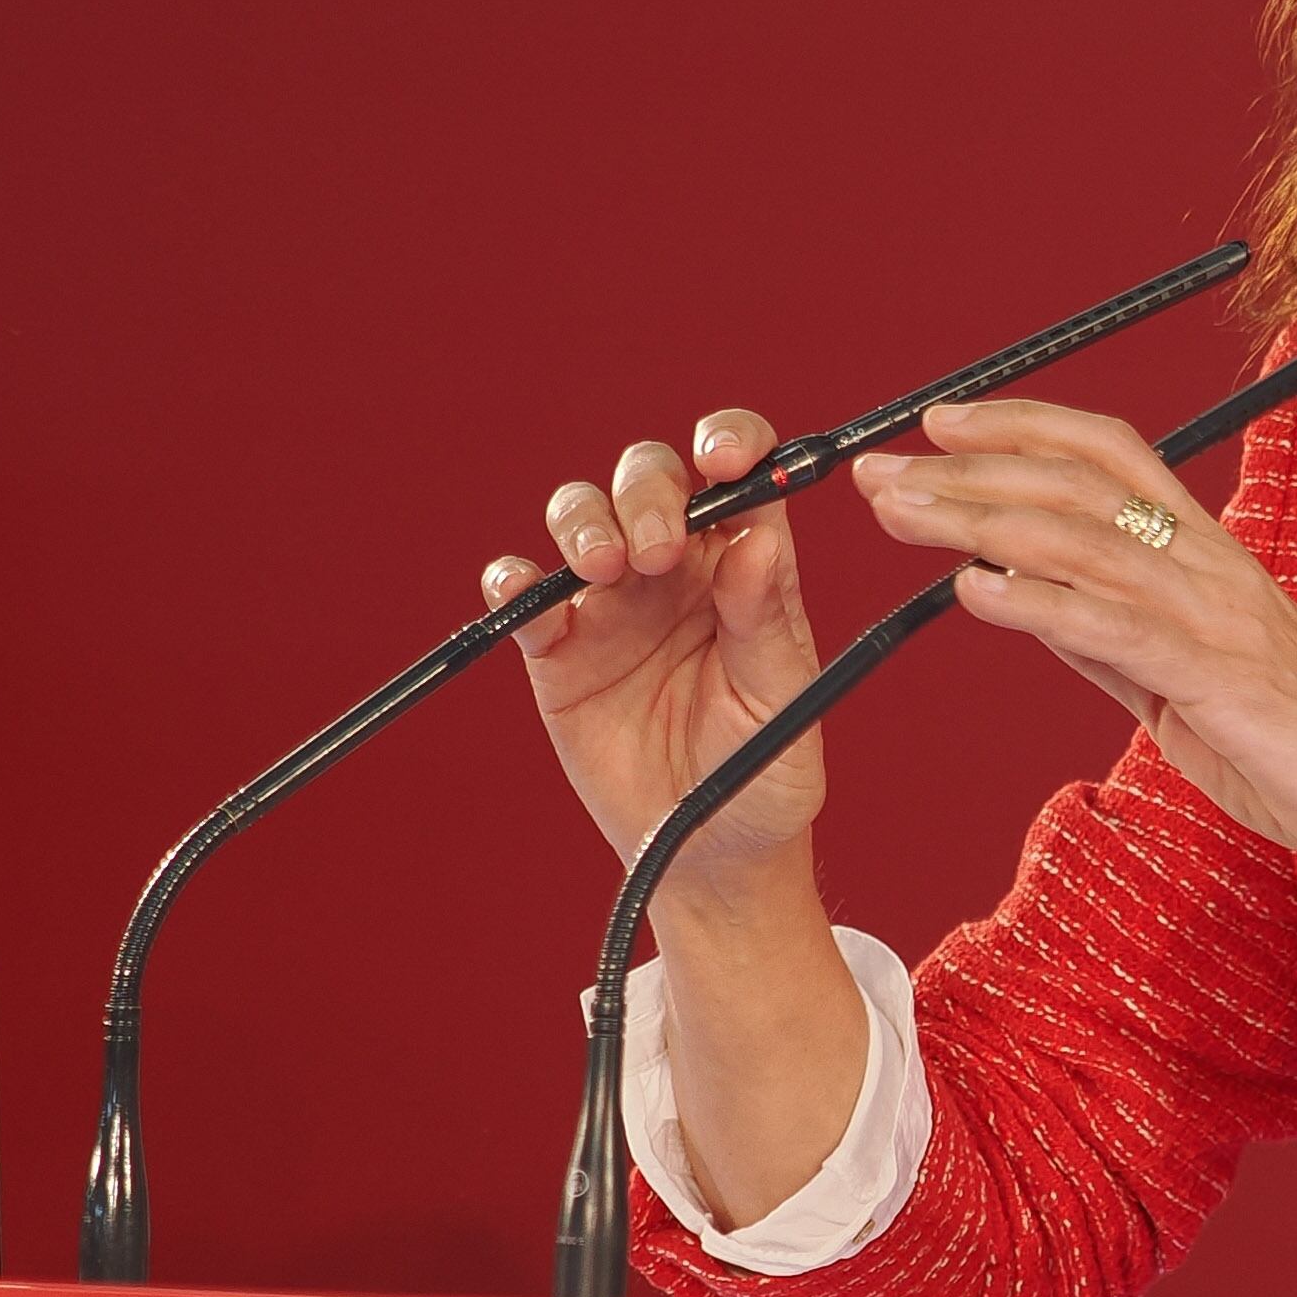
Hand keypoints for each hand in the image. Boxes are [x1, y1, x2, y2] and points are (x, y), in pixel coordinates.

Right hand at [484, 409, 827, 907]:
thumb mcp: (782, 700)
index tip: (724, 456)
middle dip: (646, 493)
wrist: (711, 854)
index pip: (739, 474)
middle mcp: (676, 568)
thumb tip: (760, 539)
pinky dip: (513, 582)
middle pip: (647, 480)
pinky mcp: (558, 651)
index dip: (731, 442)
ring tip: (602, 568)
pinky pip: (523, 596)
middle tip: (658, 548)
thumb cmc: (765, 774)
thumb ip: (767, 619)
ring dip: (584, 523)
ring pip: (580, 517)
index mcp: (744, 565)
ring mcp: (611, 604)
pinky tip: (527, 598)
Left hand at [854, 398, 1296, 963]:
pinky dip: (1037, 601)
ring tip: (901, 513)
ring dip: (978, 519)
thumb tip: (1029, 602)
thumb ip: (1116, 640)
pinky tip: (974, 591)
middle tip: (877, 469)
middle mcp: (1212, 565)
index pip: (1107, 455)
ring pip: (1082, 540)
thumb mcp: (1190, 685)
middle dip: (968, 468)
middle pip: (1077, 482)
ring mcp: (1218, 616)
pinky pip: (1114, 626)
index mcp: (1210, 555)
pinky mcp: (1222, 679)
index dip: (1020, 425)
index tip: (936, 422)